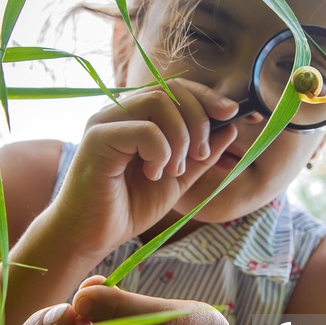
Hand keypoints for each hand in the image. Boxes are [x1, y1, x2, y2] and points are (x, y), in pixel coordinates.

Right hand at [50, 79, 237, 256]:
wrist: (92, 236)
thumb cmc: (128, 206)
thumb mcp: (177, 178)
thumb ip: (201, 154)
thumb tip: (231, 128)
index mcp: (137, 114)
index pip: (177, 88)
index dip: (208, 97)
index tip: (233, 114)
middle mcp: (119, 109)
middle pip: (171, 89)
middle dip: (199, 120)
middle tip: (199, 154)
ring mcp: (106, 120)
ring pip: (159, 101)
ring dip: (179, 137)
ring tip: (173, 169)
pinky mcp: (98, 137)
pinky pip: (145, 129)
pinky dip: (160, 152)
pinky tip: (153, 173)